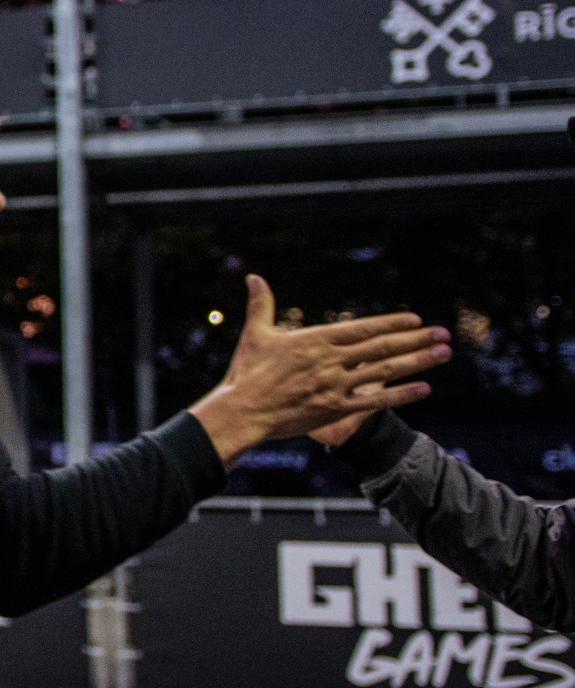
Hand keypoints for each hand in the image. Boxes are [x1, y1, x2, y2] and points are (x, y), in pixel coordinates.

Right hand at [188, 275, 449, 465]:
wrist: (243, 411)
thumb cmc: (247, 373)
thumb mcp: (255, 335)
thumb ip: (261, 304)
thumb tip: (253, 276)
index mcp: (315, 340)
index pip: (362, 328)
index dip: (391, 323)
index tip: (415, 320)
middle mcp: (330, 360)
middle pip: (382, 347)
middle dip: (415, 339)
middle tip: (443, 333)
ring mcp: (335, 385)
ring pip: (385, 371)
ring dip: (418, 362)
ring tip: (443, 354)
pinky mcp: (335, 408)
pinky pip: (375, 401)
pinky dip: (401, 395)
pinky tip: (424, 388)